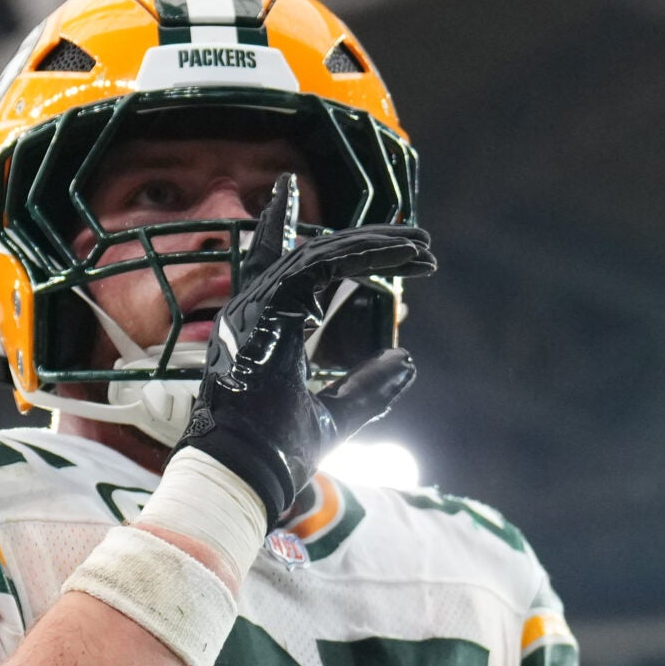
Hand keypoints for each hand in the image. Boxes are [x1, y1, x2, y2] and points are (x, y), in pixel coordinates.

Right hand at [183, 173, 435, 527]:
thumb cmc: (274, 455)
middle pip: (311, 256)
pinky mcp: (263, 314)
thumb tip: (405, 360)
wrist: (244, 478)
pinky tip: (393, 254)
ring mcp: (254, 310)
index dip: (282, 226)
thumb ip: (367, 389)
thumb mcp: (335, 418)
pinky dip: (354, 256)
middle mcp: (253, 312)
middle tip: (418, 243)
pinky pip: (312, 268)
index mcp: (262, 329)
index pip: (275, 265)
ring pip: (318, 255)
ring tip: (420, 249)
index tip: (290, 187)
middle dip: (368, 245)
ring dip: (374, 248)